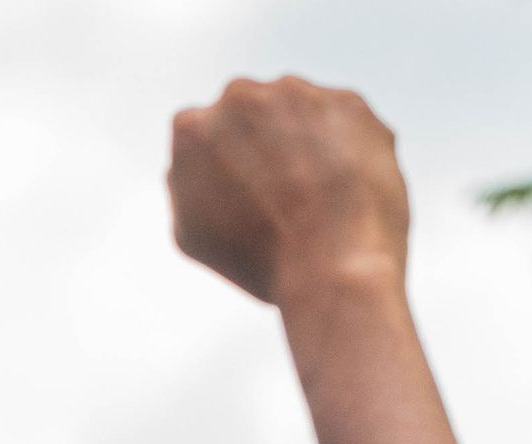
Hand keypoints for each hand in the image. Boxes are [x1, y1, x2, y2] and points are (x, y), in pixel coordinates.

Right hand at [169, 77, 407, 307]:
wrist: (334, 262)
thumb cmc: (259, 259)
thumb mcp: (191, 233)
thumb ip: (183, 184)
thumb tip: (193, 164)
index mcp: (192, 127)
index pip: (202, 133)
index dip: (223, 164)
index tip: (240, 193)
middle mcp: (241, 96)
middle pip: (249, 112)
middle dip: (262, 140)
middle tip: (281, 191)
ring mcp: (298, 93)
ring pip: (297, 109)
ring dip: (304, 138)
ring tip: (317, 192)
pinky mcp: (348, 100)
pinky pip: (341, 118)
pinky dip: (344, 145)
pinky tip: (346, 184)